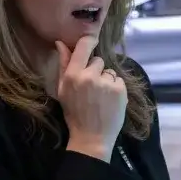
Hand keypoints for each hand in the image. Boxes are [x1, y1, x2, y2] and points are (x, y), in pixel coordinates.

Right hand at [54, 36, 127, 161]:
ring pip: (109, 72)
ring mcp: (106, 83)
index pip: (84, 46)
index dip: (89, 42)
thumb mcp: (63, 90)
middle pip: (98, 60)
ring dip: (106, 81)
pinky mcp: (120, 90)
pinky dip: (116, 89)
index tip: (91, 43)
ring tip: (100, 98)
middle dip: (96, 71)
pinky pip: (118, 80)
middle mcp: (89, 76)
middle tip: (91, 89)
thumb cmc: (74, 113)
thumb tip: (60, 42)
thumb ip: (63, 65)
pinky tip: (109, 101)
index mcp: (72, 75)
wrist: (92, 137)